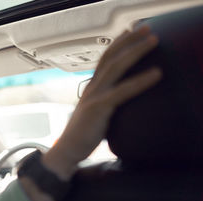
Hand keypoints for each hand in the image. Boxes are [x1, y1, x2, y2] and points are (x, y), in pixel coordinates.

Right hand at [42, 25, 161, 180]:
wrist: (67, 150)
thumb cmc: (83, 134)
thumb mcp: (96, 114)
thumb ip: (106, 103)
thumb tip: (120, 102)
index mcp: (92, 87)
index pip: (104, 59)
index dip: (118, 44)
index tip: (131, 32)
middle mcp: (92, 87)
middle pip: (110, 56)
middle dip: (129, 39)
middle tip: (146, 27)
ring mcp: (94, 96)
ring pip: (115, 67)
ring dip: (135, 51)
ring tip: (153, 41)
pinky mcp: (98, 108)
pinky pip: (122, 91)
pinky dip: (140, 81)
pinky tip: (157, 74)